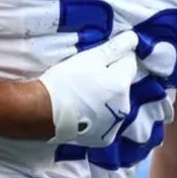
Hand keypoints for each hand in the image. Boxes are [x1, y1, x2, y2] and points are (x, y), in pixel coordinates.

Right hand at [38, 30, 139, 146]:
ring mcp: (114, 125)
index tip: (101, 57)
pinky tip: (85, 111)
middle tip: (90, 75)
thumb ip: (114, 48)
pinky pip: (107, 121)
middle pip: (123, 84)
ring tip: (85, 94)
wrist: (43, 112)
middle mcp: (124, 107)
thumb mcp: (89, 58)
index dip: (116, 56)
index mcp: (121, 85)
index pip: (129, 63)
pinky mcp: (103, 139)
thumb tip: (133, 38)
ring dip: (107, 97)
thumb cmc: (66, 81)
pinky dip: (100, 115)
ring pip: (116, 103)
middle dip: (112, 78)